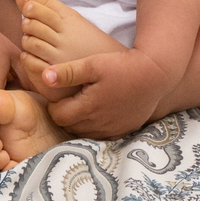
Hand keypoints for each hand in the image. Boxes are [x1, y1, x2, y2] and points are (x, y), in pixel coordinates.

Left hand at [43, 49, 171, 138]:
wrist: (155, 75)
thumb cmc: (122, 66)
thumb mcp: (93, 64)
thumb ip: (68, 72)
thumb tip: (44, 77)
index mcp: (88, 108)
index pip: (57, 115)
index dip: (54, 104)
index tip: (60, 92)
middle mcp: (98, 124)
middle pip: (69, 126)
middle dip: (65, 113)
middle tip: (70, 96)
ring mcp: (112, 130)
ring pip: (84, 132)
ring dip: (79, 121)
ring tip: (84, 102)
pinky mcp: (123, 131)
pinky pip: (101, 135)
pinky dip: (95, 126)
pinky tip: (99, 110)